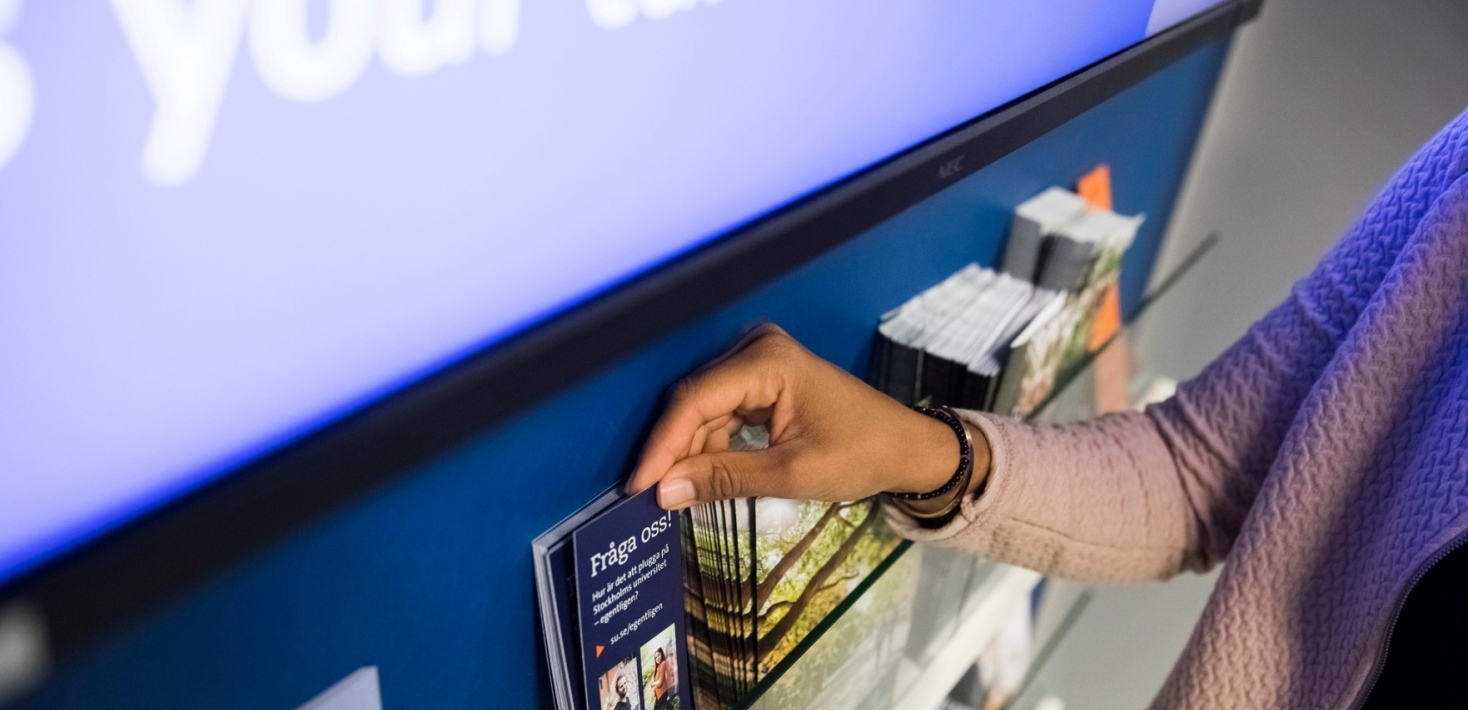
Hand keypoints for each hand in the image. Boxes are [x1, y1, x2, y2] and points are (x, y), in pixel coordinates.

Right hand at [626, 324, 989, 509]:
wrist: (906, 447)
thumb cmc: (861, 455)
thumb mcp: (790, 473)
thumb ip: (724, 479)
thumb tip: (664, 493)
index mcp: (768, 362)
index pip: (695, 401)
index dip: (662, 446)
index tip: (639, 486)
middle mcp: (758, 349)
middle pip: (695, 401)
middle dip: (673, 450)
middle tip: (650, 496)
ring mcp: (761, 361)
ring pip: (704, 409)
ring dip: (690, 451)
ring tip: (675, 493)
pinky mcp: (764, 378)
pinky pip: (722, 410)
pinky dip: (711, 445)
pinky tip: (701, 476)